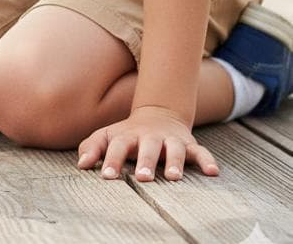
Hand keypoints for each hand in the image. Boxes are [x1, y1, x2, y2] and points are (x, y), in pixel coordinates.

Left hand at [77, 105, 218, 181]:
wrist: (157, 115)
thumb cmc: (127, 134)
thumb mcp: (107, 136)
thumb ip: (92, 147)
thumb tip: (81, 165)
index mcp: (128, 135)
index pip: (118, 146)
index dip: (112, 160)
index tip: (107, 176)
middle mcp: (150, 137)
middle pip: (148, 147)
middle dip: (145, 162)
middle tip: (142, 177)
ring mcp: (171, 140)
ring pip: (174, 149)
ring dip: (174, 162)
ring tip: (173, 177)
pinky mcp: (190, 145)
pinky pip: (201, 152)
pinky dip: (207, 160)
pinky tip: (212, 172)